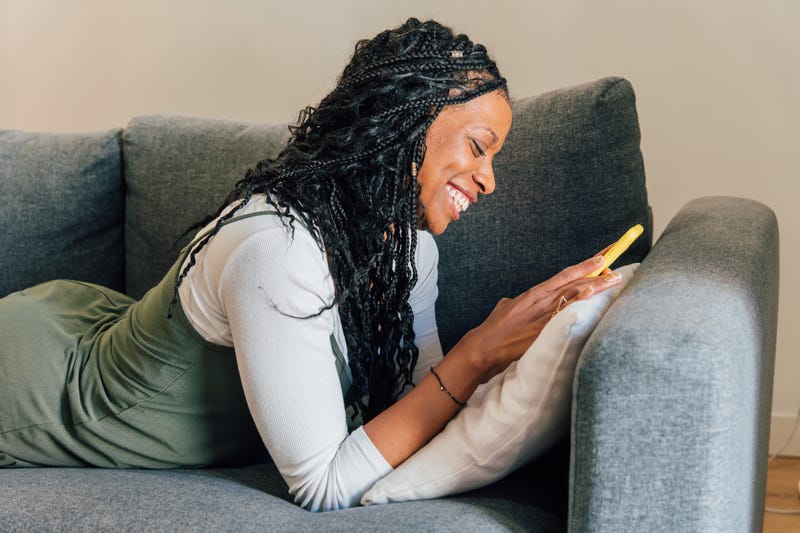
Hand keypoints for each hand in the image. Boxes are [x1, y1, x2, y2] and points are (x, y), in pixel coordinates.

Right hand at [460, 254, 621, 382]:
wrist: (485, 345)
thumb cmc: (494, 329)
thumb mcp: (506, 308)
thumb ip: (517, 302)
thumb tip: (517, 301)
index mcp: (535, 292)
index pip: (567, 273)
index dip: (586, 264)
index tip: (603, 255)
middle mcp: (542, 298)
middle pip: (575, 279)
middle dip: (597, 269)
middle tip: (616, 261)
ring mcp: (544, 311)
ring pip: (574, 291)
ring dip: (596, 284)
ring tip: (615, 277)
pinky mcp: (544, 325)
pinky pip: (565, 309)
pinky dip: (579, 299)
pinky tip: (592, 293)